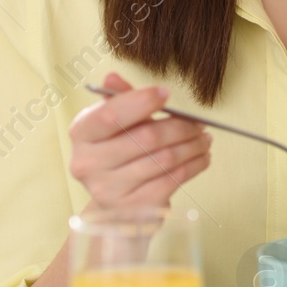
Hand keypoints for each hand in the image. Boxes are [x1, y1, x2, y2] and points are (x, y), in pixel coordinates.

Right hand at [67, 72, 212, 209]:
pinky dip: (194, 165)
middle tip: (200, 123)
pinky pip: (173, 180)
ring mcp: (108, 189)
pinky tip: (202, 157)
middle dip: (180, 127)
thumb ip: (118, 101)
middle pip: (146, 138)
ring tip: (204, 138)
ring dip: (192, 146)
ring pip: (164, 159)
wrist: (116, 205)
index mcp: (81, 134)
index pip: (110, 115)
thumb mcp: (114, 124)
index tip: (166, 93)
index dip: (141, 102)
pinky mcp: (132, 208)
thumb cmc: (118, 153)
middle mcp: (87, 163)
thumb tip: (112, 78)